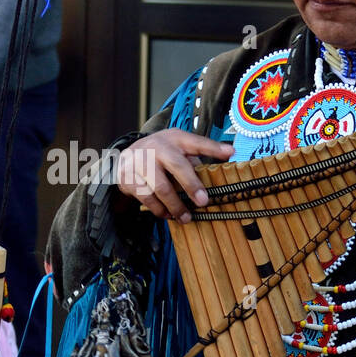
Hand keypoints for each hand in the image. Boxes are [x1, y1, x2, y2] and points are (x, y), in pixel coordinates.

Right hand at [115, 130, 233, 222]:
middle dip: (192, 185)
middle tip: (204, 201)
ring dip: (175, 205)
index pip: (196, 142)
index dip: (213, 147)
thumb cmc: (159, 155)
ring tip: (186, 218)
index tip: (230, 152)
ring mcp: (142, 161)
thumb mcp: (175, 150)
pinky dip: (159, 209)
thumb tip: (215, 180)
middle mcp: (158, 147)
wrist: (125, 158)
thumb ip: (192, 161)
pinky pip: (147, 197)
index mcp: (175, 139)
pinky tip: (167, 215)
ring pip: (161, 187)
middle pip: (177, 166)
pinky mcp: (130, 177)